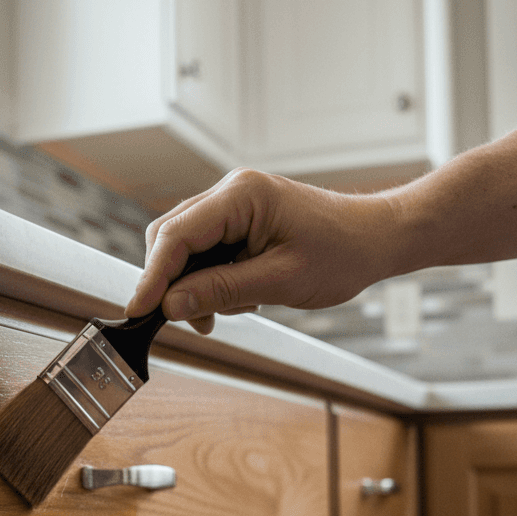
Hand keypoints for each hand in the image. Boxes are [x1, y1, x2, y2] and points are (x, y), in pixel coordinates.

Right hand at [125, 168, 406, 334]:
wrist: (378, 238)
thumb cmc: (343, 253)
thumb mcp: (281, 280)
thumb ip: (222, 290)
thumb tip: (170, 305)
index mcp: (241, 196)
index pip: (176, 235)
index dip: (152, 276)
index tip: (138, 311)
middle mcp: (230, 193)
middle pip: (171, 238)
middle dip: (171, 283)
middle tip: (189, 322)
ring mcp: (233, 206)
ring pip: (186, 249)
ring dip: (194, 286)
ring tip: (228, 311)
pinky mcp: (239, 222)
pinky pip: (206, 252)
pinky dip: (211, 280)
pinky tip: (238, 299)